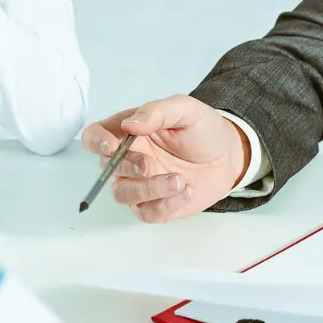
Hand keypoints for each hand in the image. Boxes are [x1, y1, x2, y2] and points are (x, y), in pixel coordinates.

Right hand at [81, 95, 250, 222]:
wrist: (228, 155)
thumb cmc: (203, 129)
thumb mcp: (185, 109)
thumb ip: (157, 112)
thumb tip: (129, 124)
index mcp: (128, 131)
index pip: (95, 137)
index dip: (96, 142)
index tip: (112, 146)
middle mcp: (128, 158)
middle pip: (107, 169)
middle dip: (127, 168)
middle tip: (150, 165)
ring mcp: (140, 183)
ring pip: (123, 194)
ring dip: (149, 189)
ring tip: (180, 181)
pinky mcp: (155, 204)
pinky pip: (147, 212)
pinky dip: (166, 204)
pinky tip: (188, 191)